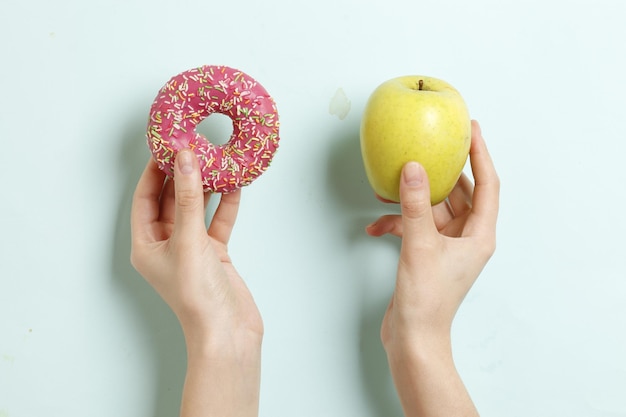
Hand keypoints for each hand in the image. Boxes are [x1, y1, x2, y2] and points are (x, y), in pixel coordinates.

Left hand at [130, 149, 261, 416]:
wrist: (228, 332)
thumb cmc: (197, 296)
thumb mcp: (189, 240)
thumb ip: (188, 198)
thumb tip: (185, 159)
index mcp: (147, 245)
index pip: (144, 199)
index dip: (153, 172)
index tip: (166, 146)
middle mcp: (167, 245)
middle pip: (170, 200)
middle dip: (181, 175)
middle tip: (192, 147)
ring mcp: (192, 249)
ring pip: (197, 208)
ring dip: (206, 187)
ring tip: (215, 161)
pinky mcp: (214, 253)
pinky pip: (218, 222)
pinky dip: (226, 205)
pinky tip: (234, 186)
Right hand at [366, 120, 498, 415]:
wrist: (413, 338)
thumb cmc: (427, 301)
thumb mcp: (420, 245)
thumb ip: (416, 205)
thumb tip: (413, 168)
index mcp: (479, 235)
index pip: (487, 184)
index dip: (481, 154)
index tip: (472, 128)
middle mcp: (467, 238)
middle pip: (461, 192)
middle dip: (445, 171)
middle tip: (435, 143)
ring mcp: (446, 246)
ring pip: (433, 208)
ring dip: (413, 198)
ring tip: (392, 182)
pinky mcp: (427, 253)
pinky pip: (415, 226)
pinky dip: (397, 222)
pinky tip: (376, 225)